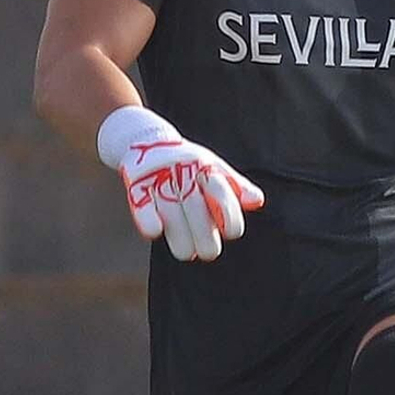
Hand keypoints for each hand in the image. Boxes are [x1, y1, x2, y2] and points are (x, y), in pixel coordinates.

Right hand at [116, 132, 264, 261]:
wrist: (148, 141)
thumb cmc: (190, 163)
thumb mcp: (215, 169)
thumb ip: (236, 187)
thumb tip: (257, 201)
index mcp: (206, 168)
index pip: (222, 193)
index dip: (230, 215)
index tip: (232, 233)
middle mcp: (184, 172)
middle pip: (196, 206)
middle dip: (205, 234)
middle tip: (209, 253)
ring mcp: (160, 178)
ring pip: (171, 211)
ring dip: (180, 236)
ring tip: (186, 253)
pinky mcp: (137, 185)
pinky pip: (142, 205)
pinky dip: (148, 219)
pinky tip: (156, 233)